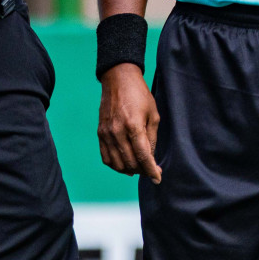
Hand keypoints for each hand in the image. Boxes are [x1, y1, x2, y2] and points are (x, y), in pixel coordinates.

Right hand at [97, 63, 162, 183]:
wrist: (118, 81)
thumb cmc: (140, 95)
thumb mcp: (153, 114)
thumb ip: (151, 138)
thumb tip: (150, 157)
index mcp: (133, 126)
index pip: (143, 156)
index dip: (151, 170)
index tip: (158, 178)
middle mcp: (117, 132)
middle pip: (130, 162)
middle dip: (143, 170)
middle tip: (152, 171)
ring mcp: (106, 134)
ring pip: (117, 163)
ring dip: (129, 170)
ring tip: (140, 169)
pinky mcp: (100, 133)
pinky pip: (106, 157)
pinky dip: (115, 165)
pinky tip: (125, 165)